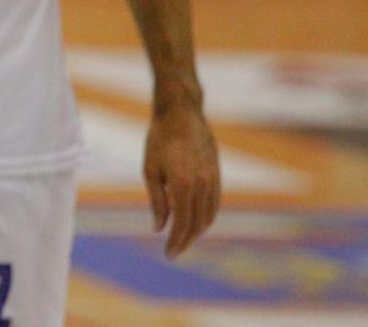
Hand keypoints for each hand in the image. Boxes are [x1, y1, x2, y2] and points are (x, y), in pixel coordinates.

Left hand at [144, 101, 220, 257]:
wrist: (181, 113)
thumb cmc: (159, 139)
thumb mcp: (150, 170)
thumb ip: (157, 201)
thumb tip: (159, 228)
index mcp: (184, 185)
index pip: (182, 223)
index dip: (176, 242)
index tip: (169, 254)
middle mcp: (203, 185)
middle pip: (197, 224)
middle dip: (186, 240)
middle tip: (173, 252)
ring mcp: (213, 179)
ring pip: (209, 216)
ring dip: (197, 231)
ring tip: (182, 238)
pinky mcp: (217, 174)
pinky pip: (215, 203)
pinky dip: (206, 216)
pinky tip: (196, 220)